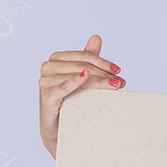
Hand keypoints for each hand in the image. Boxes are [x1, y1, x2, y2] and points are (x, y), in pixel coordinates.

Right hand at [39, 34, 124, 157]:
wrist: (60, 128)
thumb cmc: (70, 100)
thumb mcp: (81, 77)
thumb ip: (87, 57)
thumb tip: (96, 37)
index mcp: (56, 59)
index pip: (83, 56)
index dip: (102, 61)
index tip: (118, 70)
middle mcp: (48, 67)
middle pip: (83, 65)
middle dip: (104, 73)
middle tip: (120, 81)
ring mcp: (45, 81)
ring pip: (79, 76)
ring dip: (99, 81)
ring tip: (115, 86)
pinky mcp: (47, 96)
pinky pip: (64, 86)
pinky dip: (75, 80)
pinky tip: (85, 75)